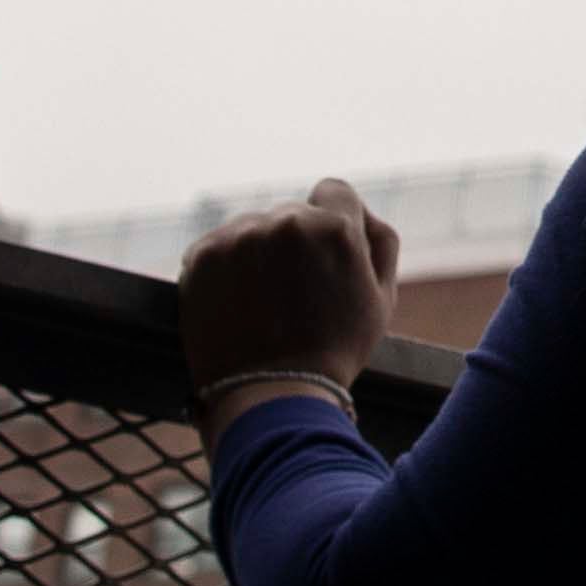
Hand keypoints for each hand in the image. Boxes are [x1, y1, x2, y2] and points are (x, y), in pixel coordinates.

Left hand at [179, 177, 398, 391]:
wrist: (271, 395)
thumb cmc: (334, 351)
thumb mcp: (382, 299)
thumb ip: (380, 242)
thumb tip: (359, 212)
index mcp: (335, 227)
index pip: (333, 191)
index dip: (332, 221)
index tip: (322, 254)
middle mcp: (286, 221)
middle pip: (291, 215)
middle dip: (294, 245)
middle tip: (293, 294)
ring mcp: (240, 237)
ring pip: (252, 230)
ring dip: (257, 255)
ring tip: (262, 304)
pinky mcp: (203, 256)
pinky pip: (219, 247)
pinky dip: (226, 270)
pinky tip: (237, 303)